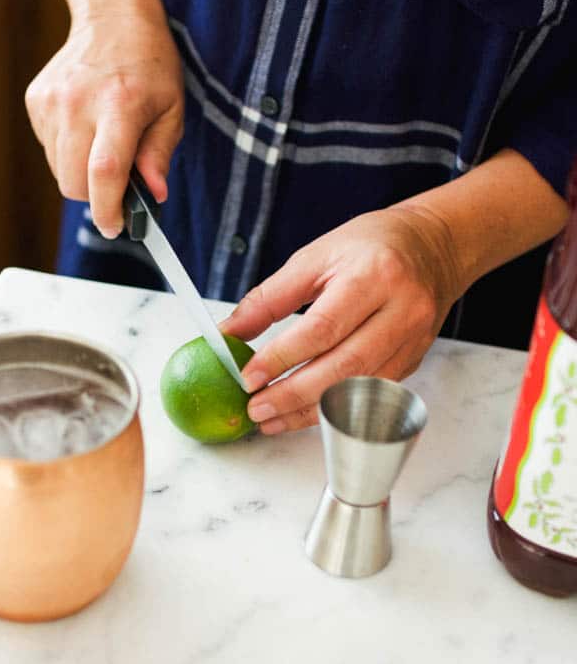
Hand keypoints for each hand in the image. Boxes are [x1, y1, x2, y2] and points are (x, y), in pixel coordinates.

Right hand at [25, 5, 183, 237]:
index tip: (116, 227)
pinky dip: (69, 152)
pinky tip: (87, 127)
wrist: (113, 17)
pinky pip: (49, 150)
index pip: (105, 172)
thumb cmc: (150, 64)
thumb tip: (153, 194)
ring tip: (105, 144)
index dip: (108, 209)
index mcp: (119, 105)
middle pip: (74, 182)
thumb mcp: (173, 109)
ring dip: (82, 174)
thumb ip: (160, 154)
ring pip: (59, 171)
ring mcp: (52, 101)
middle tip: (119, 185)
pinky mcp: (36, 100)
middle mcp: (79, 103)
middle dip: (96, 196)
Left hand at [222, 206, 461, 433]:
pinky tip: (304, 412)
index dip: (283, 357)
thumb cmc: (371, 245)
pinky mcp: (414, 360)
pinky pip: (371, 394)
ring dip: (311, 410)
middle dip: (294, 394)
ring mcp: (414, 339)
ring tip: (271, 419)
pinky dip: (335, 407)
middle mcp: (402, 310)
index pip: (323, 327)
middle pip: (345, 366)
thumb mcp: (316, 255)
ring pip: (360, 388)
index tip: (249, 377)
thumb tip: (230, 332)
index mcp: (374, 274)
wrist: (434, 247)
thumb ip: (271, 297)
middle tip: (256, 408)